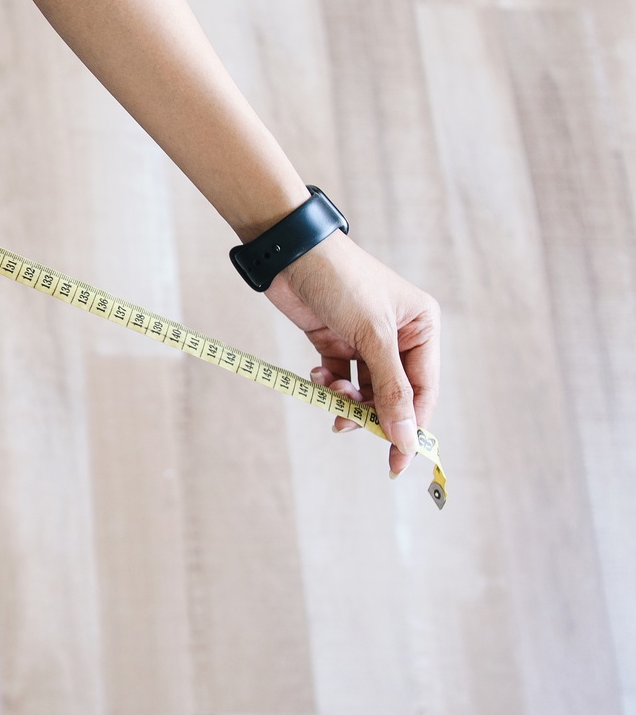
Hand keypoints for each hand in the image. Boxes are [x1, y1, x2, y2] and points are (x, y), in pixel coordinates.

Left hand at [263, 231, 439, 475]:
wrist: (289, 253)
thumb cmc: (341, 283)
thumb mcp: (372, 337)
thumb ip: (390, 389)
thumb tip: (406, 437)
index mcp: (422, 327)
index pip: (424, 389)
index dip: (412, 426)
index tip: (398, 460)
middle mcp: (399, 335)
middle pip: (393, 393)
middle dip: (372, 411)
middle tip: (348, 426)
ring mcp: (365, 339)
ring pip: (364, 388)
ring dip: (347, 400)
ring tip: (330, 397)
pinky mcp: (335, 340)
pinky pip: (339, 377)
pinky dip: (329, 385)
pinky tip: (317, 378)